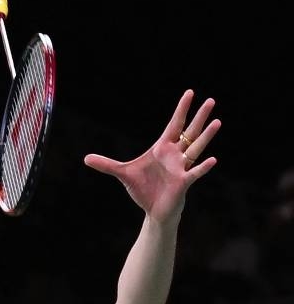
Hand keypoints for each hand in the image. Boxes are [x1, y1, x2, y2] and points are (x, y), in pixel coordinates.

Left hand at [83, 89, 221, 222]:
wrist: (153, 210)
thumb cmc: (143, 189)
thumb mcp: (122, 174)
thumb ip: (106, 164)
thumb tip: (85, 158)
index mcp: (162, 148)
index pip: (174, 124)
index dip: (181, 109)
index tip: (190, 93)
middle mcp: (174, 155)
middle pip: (190, 132)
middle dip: (199, 117)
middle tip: (211, 100)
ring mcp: (181, 168)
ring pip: (196, 148)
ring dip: (206, 136)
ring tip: (217, 121)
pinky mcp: (183, 183)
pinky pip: (194, 173)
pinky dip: (202, 167)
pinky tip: (212, 159)